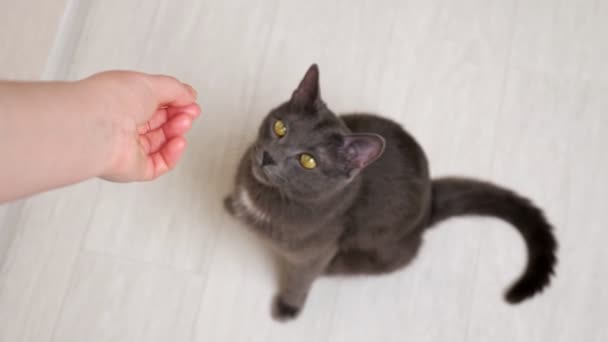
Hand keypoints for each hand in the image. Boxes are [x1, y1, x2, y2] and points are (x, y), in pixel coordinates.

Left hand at [82, 71, 200, 181]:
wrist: (99, 126)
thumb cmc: (113, 100)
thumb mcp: (151, 83)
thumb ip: (175, 89)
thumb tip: (190, 95)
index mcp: (124, 101)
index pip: (154, 104)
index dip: (175, 102)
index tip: (190, 101)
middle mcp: (124, 124)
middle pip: (160, 124)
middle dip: (179, 117)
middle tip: (189, 113)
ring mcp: (129, 147)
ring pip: (162, 144)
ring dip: (177, 133)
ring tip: (182, 124)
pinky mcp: (134, 168)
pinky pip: (160, 164)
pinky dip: (173, 154)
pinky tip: (178, 142)